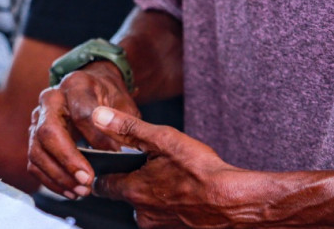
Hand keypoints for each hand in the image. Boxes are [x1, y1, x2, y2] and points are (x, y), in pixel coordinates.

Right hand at [27, 62, 140, 198]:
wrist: (94, 89)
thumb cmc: (109, 97)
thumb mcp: (122, 103)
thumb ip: (120, 124)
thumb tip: (115, 153)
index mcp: (75, 85)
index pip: (80, 113)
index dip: (95, 138)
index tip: (112, 156)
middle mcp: (51, 99)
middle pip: (48, 131)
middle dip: (67, 161)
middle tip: (88, 181)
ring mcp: (38, 118)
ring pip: (36, 150)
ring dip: (58, 176)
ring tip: (81, 191)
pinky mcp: (34, 136)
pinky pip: (34, 162)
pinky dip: (50, 180)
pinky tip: (70, 191)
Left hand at [89, 107, 252, 228]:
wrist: (234, 201)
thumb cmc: (201, 171)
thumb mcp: (162, 139)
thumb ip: (127, 127)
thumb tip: (98, 116)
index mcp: (133, 191)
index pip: (103, 185)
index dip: (105, 172)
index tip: (108, 165)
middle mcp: (142, 214)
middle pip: (126, 196)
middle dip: (134, 182)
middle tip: (151, 166)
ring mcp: (160, 226)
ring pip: (146, 207)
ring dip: (153, 194)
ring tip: (172, 178)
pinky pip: (165, 216)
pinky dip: (171, 205)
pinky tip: (185, 192)